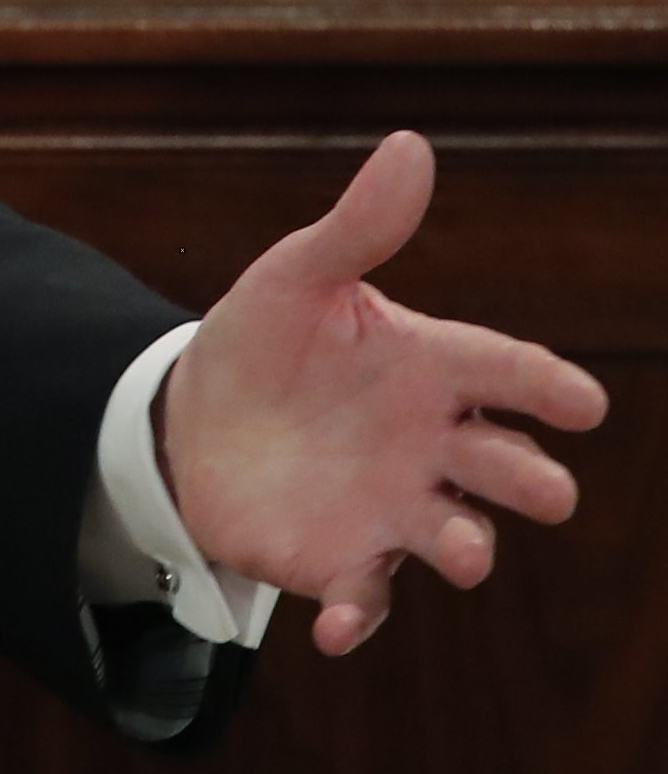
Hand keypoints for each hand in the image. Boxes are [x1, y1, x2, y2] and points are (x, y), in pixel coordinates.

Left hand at [160, 131, 606, 656]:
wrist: (190, 417)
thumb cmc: (263, 342)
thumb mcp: (299, 277)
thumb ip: (359, 225)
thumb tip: (411, 145)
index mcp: (433, 368)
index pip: (509, 372)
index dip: (549, 388)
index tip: (583, 403)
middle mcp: (433, 446)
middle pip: (506, 468)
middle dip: (531, 480)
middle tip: (546, 490)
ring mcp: (396, 508)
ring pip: (457, 537)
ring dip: (467, 547)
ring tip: (466, 551)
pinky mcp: (345, 560)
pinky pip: (366, 599)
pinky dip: (358, 617)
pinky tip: (336, 628)